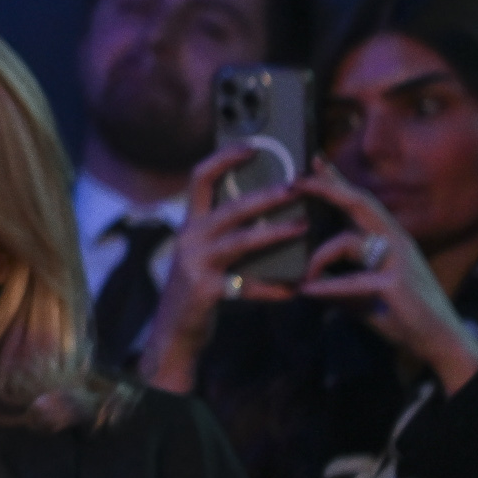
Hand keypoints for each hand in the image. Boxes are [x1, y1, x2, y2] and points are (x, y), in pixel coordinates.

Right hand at [133, 143, 307, 390]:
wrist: (173, 331)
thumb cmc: (198, 287)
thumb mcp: (204, 254)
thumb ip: (225, 234)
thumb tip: (267, 215)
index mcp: (190, 224)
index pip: (200, 178)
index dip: (224, 158)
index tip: (253, 146)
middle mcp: (190, 238)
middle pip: (228, 208)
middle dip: (264, 196)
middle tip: (296, 187)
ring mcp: (196, 264)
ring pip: (240, 241)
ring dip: (275, 233)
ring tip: (303, 227)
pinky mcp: (206, 290)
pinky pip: (246, 287)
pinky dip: (273, 288)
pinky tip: (294, 290)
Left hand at [293, 173, 477, 395]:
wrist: (438, 342)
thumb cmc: (400, 314)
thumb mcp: (364, 290)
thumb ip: (339, 277)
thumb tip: (303, 280)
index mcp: (389, 238)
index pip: (360, 202)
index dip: (337, 180)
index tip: (314, 159)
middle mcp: (396, 241)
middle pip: (360, 203)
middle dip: (328, 188)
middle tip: (299, 181)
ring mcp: (399, 260)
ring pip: (346, 242)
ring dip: (318, 259)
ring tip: (304, 280)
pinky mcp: (396, 282)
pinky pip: (351, 280)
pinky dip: (328, 287)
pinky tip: (309, 291)